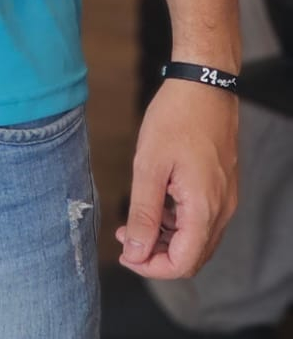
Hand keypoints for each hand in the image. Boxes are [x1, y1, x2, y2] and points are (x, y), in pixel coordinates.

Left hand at [116, 77, 237, 278]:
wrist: (204, 83)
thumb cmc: (176, 117)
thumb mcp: (149, 165)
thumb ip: (143, 213)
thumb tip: (136, 252)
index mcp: (204, 208)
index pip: (182, 264)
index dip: (151, 267)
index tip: (125, 253)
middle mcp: (221, 209)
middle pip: (191, 256)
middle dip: (156, 255)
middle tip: (126, 237)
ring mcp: (224, 198)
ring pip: (197, 239)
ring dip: (165, 239)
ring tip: (134, 221)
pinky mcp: (221, 186)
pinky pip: (202, 219)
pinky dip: (177, 222)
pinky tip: (155, 204)